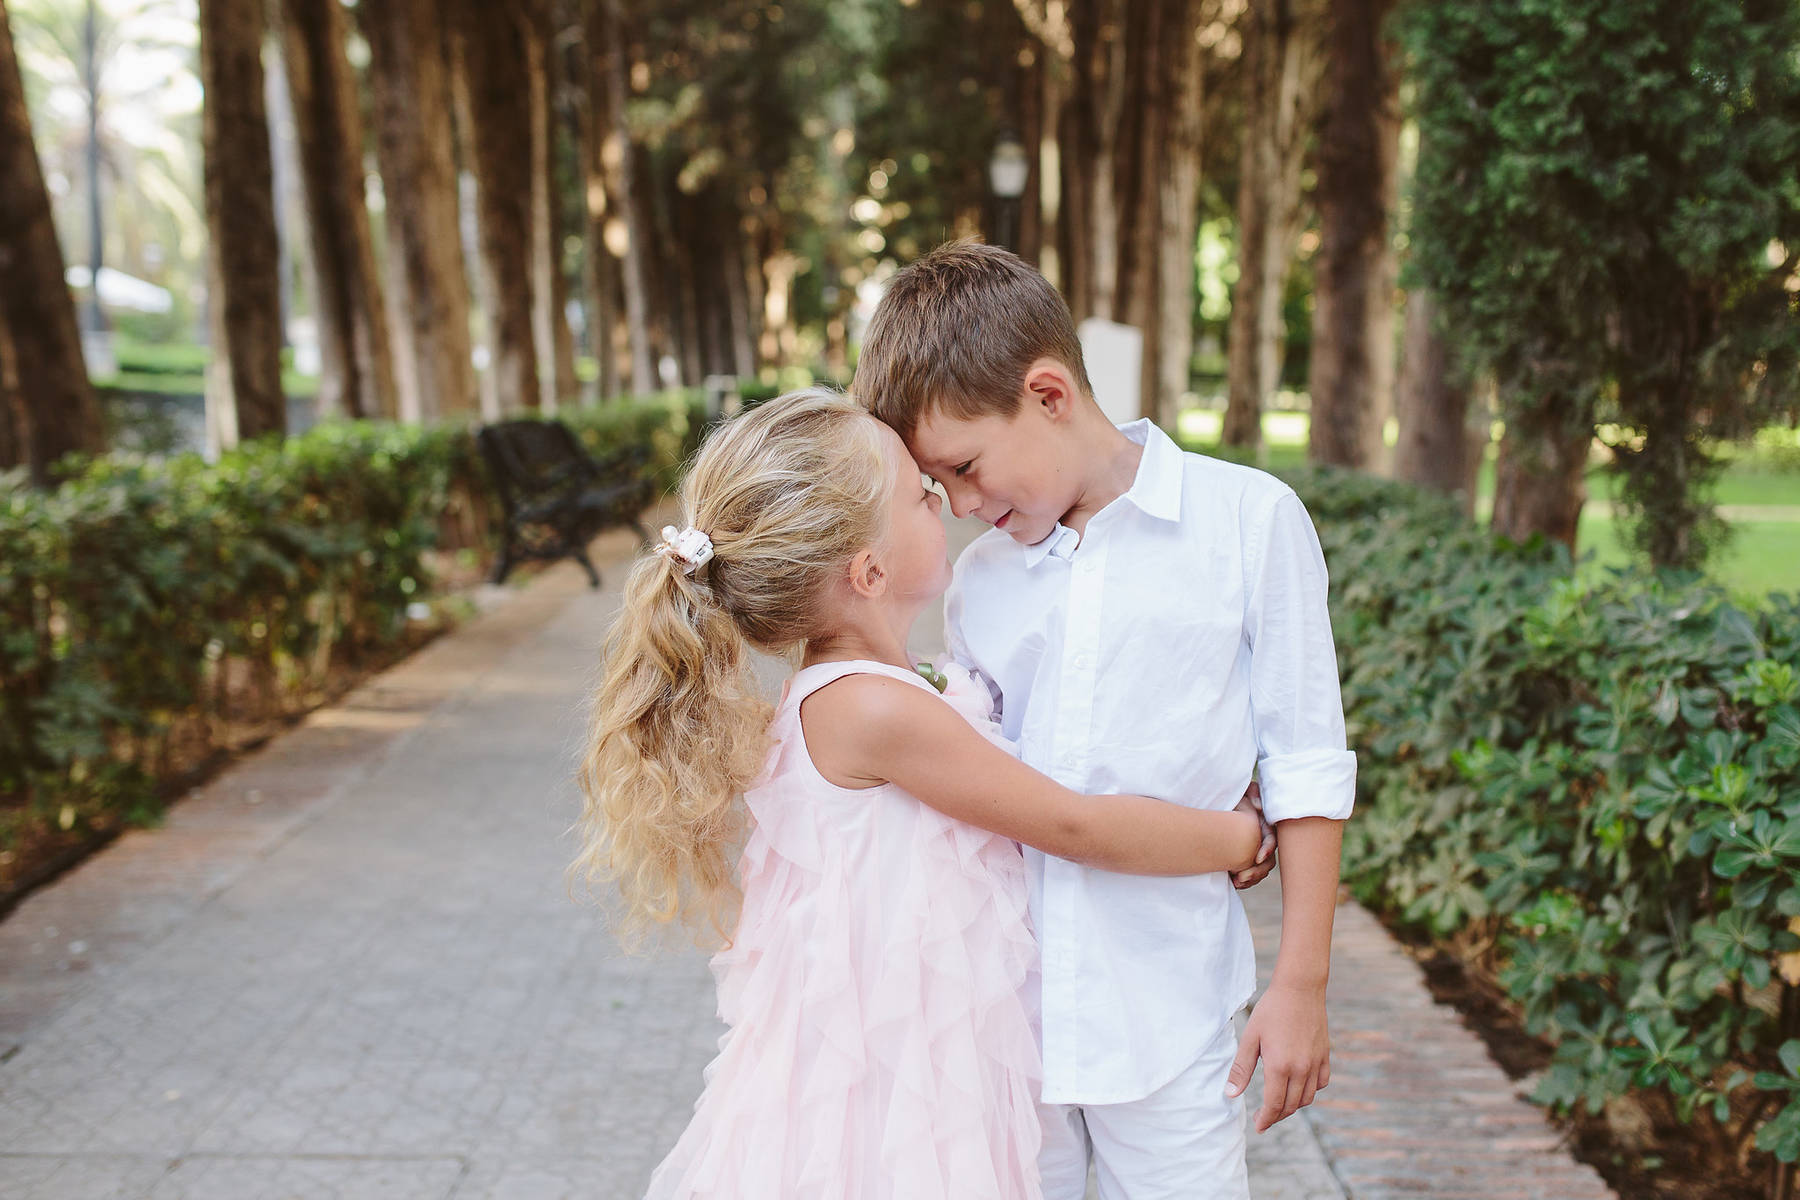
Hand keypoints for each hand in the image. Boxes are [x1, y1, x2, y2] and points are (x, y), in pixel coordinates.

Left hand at [1225, 981, 1329, 1132]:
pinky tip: (1298, 1087)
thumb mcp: (1250, 1038)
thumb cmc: (1271, 1010)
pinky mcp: (1325, 1056)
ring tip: (1278, 1104)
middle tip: (1263, 1117)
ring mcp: (1315, 1063)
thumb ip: (1241, 1069)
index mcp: (1280, 1066)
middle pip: (1290, 1105)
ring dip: (1292, 1106)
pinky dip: (1310, 1091)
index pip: (1273, 1105)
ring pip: (1307, 1098)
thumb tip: (1231, 1094)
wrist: (1299, 989)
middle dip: (1276, 1115)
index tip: (1258, 1126)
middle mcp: (1301, 1069)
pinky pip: (1320, 1083)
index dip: (1265, 1119)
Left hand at [1231, 781, 1276, 888]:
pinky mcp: (1246, 857)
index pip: (1271, 840)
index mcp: (1265, 824)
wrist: (1220, 802)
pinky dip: (1245, 880)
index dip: (1267, 849)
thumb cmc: (1234, 794)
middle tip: (1241, 878)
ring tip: (1237, 883)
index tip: (1257, 858)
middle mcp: (1262, 839)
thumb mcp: (1243, 789)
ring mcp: (1255, 849)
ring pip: (1260, 869)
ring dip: (1251, 878)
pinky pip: (1251, 872)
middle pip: (1267, 860)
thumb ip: (1253, 793)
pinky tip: (1235, 883)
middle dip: (1257, 871)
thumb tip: (1259, 806)